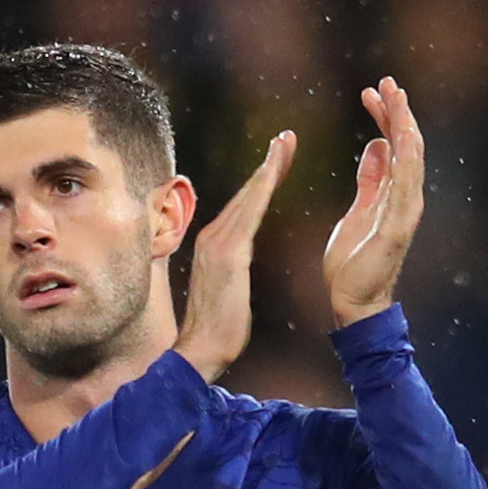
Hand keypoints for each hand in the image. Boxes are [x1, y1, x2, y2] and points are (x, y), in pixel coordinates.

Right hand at [172, 131, 293, 384]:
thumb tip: (237, 262)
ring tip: (284, 144)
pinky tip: (273, 172)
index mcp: (214, 243)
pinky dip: (261, 189)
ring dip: (267, 168)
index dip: (261, 179)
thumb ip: (232, 267)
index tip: (278, 157)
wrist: (201, 351)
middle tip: (286, 137)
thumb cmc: (217, 328)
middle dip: (267, 163)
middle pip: (245, 192)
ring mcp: (217, 243)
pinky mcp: (228, 255)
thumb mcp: (227, 288)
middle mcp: (212, 236)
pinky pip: (249, 214)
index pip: (243, 204)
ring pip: (247, 197)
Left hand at [324, 78, 427, 326]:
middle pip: (406, 145)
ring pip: (410, 159)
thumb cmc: (353, 263)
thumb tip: (376, 146)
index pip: (393, 144)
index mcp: (392, 192)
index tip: (371, 91)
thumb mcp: (357, 209)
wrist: (352, 302)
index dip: (385, 116)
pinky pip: (406, 187)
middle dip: (397, 111)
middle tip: (387, 80)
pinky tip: (403, 136)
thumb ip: (369, 180)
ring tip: (395, 96)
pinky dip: (407, 160)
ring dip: (404, 125)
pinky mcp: (398, 226)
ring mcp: (405, 211)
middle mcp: (405, 197)